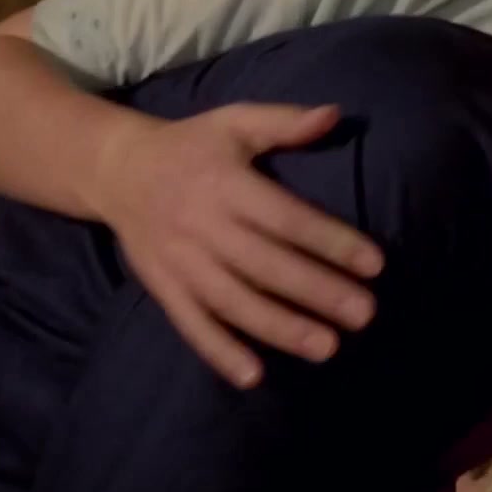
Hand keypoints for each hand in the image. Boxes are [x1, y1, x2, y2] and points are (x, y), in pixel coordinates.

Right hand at [89, 102, 384, 386]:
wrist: (116, 170)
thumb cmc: (192, 145)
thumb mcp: (235, 121)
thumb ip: (284, 122)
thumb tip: (335, 115)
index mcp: (227, 184)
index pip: (286, 218)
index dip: (331, 241)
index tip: (375, 263)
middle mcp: (203, 226)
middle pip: (266, 265)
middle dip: (316, 292)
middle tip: (364, 314)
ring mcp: (181, 262)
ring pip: (233, 301)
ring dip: (280, 328)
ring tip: (327, 347)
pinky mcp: (163, 288)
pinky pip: (192, 324)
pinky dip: (220, 351)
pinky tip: (254, 376)